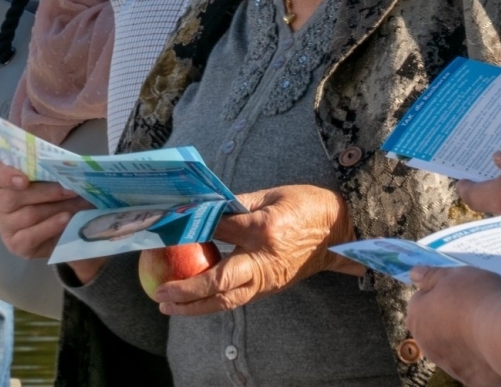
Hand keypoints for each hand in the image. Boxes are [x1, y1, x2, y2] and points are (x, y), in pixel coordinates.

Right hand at [0, 160, 92, 260]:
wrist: (68, 224)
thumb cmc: (56, 190)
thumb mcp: (54, 173)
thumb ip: (52, 164)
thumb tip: (66, 162)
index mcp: (3, 178)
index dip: (4, 175)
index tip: (24, 180)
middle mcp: (0, 201)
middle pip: (12, 197)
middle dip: (46, 192)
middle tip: (71, 189)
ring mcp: (6, 225)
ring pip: (29, 214)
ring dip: (57, 207)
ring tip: (78, 202)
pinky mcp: (16, 244)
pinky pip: (31, 236)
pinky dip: (51, 226)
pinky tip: (66, 219)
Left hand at [152, 184, 354, 315]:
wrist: (340, 232)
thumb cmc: (305, 205)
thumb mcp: (271, 194)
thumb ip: (235, 203)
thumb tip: (201, 207)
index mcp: (265, 228)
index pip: (219, 230)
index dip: (190, 229)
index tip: (165, 228)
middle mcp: (265, 258)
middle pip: (220, 280)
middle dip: (188, 289)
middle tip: (160, 292)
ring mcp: (269, 278)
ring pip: (228, 299)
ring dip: (195, 306)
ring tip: (167, 305)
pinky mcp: (271, 288)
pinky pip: (237, 298)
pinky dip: (212, 302)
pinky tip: (192, 301)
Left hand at [405, 265, 500, 385]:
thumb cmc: (477, 298)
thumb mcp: (452, 275)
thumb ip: (430, 276)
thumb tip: (413, 274)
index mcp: (417, 317)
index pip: (421, 301)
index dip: (440, 293)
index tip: (459, 290)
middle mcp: (426, 345)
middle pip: (434, 326)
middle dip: (449, 318)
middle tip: (474, 308)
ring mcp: (447, 365)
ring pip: (452, 348)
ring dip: (463, 339)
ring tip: (487, 327)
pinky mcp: (470, 380)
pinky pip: (473, 366)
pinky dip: (480, 358)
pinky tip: (494, 347)